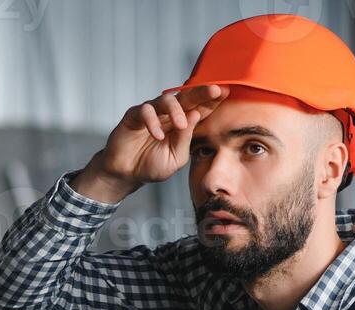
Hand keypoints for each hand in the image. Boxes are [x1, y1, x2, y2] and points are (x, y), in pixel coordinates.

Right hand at [71, 85, 230, 202]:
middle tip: (215, 90)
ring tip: (180, 125)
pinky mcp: (134, 115)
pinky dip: (153, 122)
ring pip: (166, 99)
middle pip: (187, 97)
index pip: (199, 107)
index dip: (212, 100)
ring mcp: (152, 113)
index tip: (226, 93)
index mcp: (181, 123)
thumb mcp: (176, 157)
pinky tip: (157, 135)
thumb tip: (195, 115)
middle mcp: (168, 114)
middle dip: (202, 92)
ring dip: (176, 109)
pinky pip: (146, 111)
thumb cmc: (152, 165)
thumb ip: (185, 139)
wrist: (127, 174)